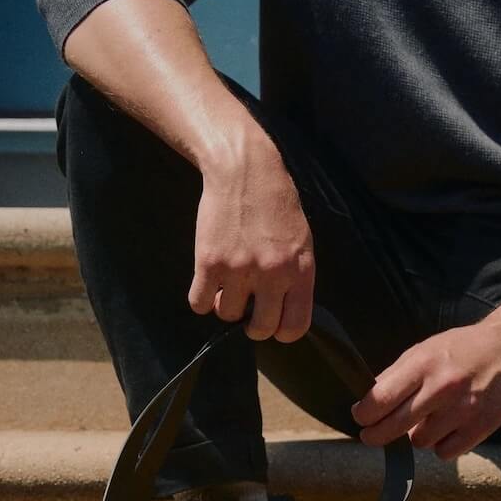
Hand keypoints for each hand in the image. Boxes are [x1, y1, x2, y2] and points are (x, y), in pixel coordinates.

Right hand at [190, 130, 314, 341]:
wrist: (244, 170)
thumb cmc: (276, 203)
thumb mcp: (301, 240)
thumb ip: (296, 277)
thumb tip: (283, 311)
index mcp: (300, 271)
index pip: (294, 327)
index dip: (281, 331)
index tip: (272, 321)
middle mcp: (272, 275)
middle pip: (260, 329)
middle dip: (252, 324)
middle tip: (247, 306)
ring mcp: (239, 270)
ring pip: (227, 315)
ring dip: (225, 305)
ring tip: (228, 283)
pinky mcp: (210, 262)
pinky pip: (200, 302)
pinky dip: (202, 298)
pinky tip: (209, 283)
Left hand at [351, 317, 500, 460]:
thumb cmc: (463, 349)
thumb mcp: (425, 350)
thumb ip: (396, 375)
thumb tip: (367, 402)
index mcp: (425, 364)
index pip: (380, 399)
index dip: (364, 414)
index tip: (360, 418)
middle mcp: (443, 388)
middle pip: (394, 428)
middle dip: (375, 435)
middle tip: (371, 435)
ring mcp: (463, 411)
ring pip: (419, 442)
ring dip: (416, 435)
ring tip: (427, 418)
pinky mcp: (480, 429)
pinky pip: (444, 452)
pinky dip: (441, 444)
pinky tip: (447, 427)